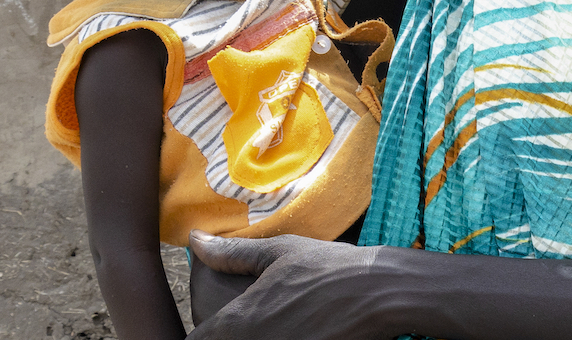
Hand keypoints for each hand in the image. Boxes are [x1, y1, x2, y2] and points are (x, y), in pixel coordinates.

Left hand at [187, 231, 386, 339]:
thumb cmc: (327, 267)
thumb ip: (231, 253)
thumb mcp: (279, 251)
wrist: (376, 293)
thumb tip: (195, 241)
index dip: (203, 326)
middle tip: (249, 309)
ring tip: (273, 316)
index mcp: (239, 321)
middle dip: (224, 329)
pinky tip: (289, 328)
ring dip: (250, 336)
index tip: (217, 313)